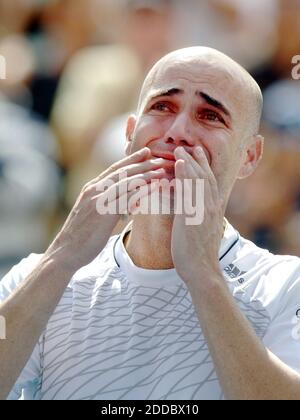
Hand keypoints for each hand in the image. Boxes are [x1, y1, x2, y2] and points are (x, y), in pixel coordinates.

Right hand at [45, 148, 167, 272]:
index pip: (114, 169)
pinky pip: (126, 198)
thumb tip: (122, 203)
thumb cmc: (81, 236)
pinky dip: (141, 191)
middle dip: (142, 163)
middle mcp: (93, 191)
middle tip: (159, 158)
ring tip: (161, 170)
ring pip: (125, 182)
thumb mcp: (91, 213)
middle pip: (122, 172)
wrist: (66, 252)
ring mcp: (98, 201)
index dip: (131, 159)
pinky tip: (153, 188)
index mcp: (91, 189)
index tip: (145, 152)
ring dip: (145, 175)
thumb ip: (105, 203)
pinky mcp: (103, 213)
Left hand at [171, 146, 224, 288]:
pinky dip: (184, 176)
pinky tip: (177, 166)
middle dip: (196, 160)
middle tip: (188, 146)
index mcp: (213, 209)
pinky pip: (189, 192)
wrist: (201, 270)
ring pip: (198, 181)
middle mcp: (211, 207)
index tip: (197, 153)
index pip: (209, 182)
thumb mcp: (200, 229)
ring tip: (180, 150)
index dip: (203, 166)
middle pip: (205, 177)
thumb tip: (191, 206)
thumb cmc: (197, 252)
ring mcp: (204, 211)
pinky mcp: (194, 217)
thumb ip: (197, 215)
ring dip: (188, 163)